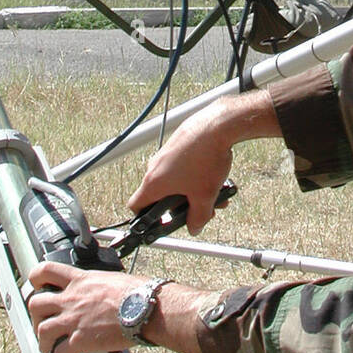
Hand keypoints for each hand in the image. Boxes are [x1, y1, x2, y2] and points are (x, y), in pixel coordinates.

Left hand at [28, 262, 144, 352]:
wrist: (146, 307)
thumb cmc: (138, 292)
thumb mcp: (111, 278)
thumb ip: (97, 284)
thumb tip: (100, 291)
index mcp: (80, 280)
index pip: (46, 271)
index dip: (35, 278)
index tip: (36, 286)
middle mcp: (72, 299)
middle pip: (36, 303)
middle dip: (35, 316)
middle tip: (41, 323)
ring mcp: (73, 319)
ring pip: (42, 330)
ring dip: (43, 342)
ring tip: (50, 348)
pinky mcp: (80, 340)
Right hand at [129, 103, 235, 233]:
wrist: (217, 125)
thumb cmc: (205, 157)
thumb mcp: (204, 197)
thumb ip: (198, 218)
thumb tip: (194, 227)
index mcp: (154, 182)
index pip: (135, 206)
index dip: (144, 219)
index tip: (158, 223)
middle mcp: (155, 167)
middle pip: (160, 195)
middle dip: (181, 206)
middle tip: (199, 210)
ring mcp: (166, 154)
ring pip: (175, 180)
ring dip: (192, 190)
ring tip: (215, 193)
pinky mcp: (178, 145)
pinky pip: (182, 166)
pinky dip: (196, 174)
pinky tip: (215, 176)